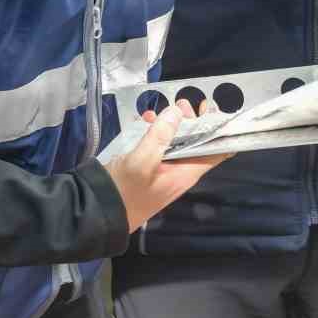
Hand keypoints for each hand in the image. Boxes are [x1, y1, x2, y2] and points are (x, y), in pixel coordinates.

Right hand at [108, 99, 230, 233]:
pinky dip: (155, 133)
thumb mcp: (141, 161)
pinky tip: (144, 120)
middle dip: (192, 121)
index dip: (221, 131)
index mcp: (186, 173)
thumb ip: (160, 136)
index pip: (216, 153)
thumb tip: (177, 111)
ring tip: (164, 107)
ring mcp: (163, 172)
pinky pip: (159, 148)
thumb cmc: (123, 190)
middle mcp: (179, 173)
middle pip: (196, 143)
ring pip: (177, 143)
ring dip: (172, 125)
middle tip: (183, 103)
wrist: (96, 214)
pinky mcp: (148, 170)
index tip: (215, 110)